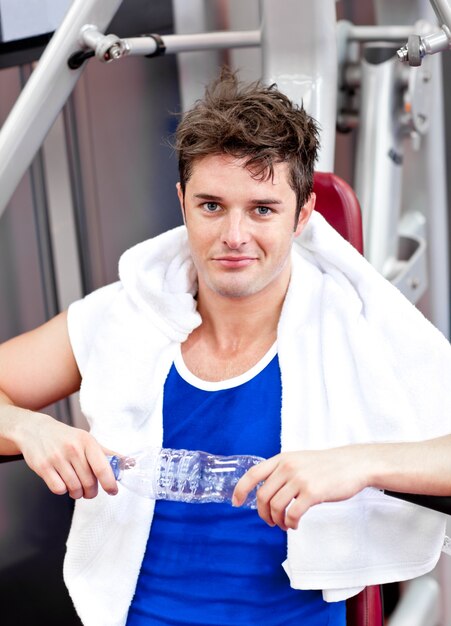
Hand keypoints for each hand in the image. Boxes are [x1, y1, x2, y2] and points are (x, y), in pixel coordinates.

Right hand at [16, 411, 118, 499]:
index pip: (102, 468)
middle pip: (89, 482)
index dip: (110, 483)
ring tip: (76, 488)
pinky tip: (63, 482)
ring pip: (74, 488)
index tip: (113, 491)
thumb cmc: (66, 437)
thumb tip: (128, 463)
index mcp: (87, 442)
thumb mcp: (87, 440)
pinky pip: (58, 489)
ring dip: (78, 493)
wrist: (35, 430)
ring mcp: (57, 458)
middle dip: (92, 492)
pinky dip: (63, 490)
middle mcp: (73, 449)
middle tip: (90, 491)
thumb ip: (107, 453)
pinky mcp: (43, 467)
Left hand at [232, 447, 369, 530]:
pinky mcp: (312, 492)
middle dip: (263, 514)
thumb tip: (266, 492)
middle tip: (270, 522)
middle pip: (263, 496)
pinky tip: (295, 525)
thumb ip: (283, 471)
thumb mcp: (300, 460)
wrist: (353, 464)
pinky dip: (290, 524)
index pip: (253, 474)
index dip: (241, 489)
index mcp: (282, 458)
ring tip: (285, 525)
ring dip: (278, 521)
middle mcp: (288, 467)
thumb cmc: (327, 465)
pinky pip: (292, 514)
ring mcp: (300, 479)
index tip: (236, 502)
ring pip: (276, 507)